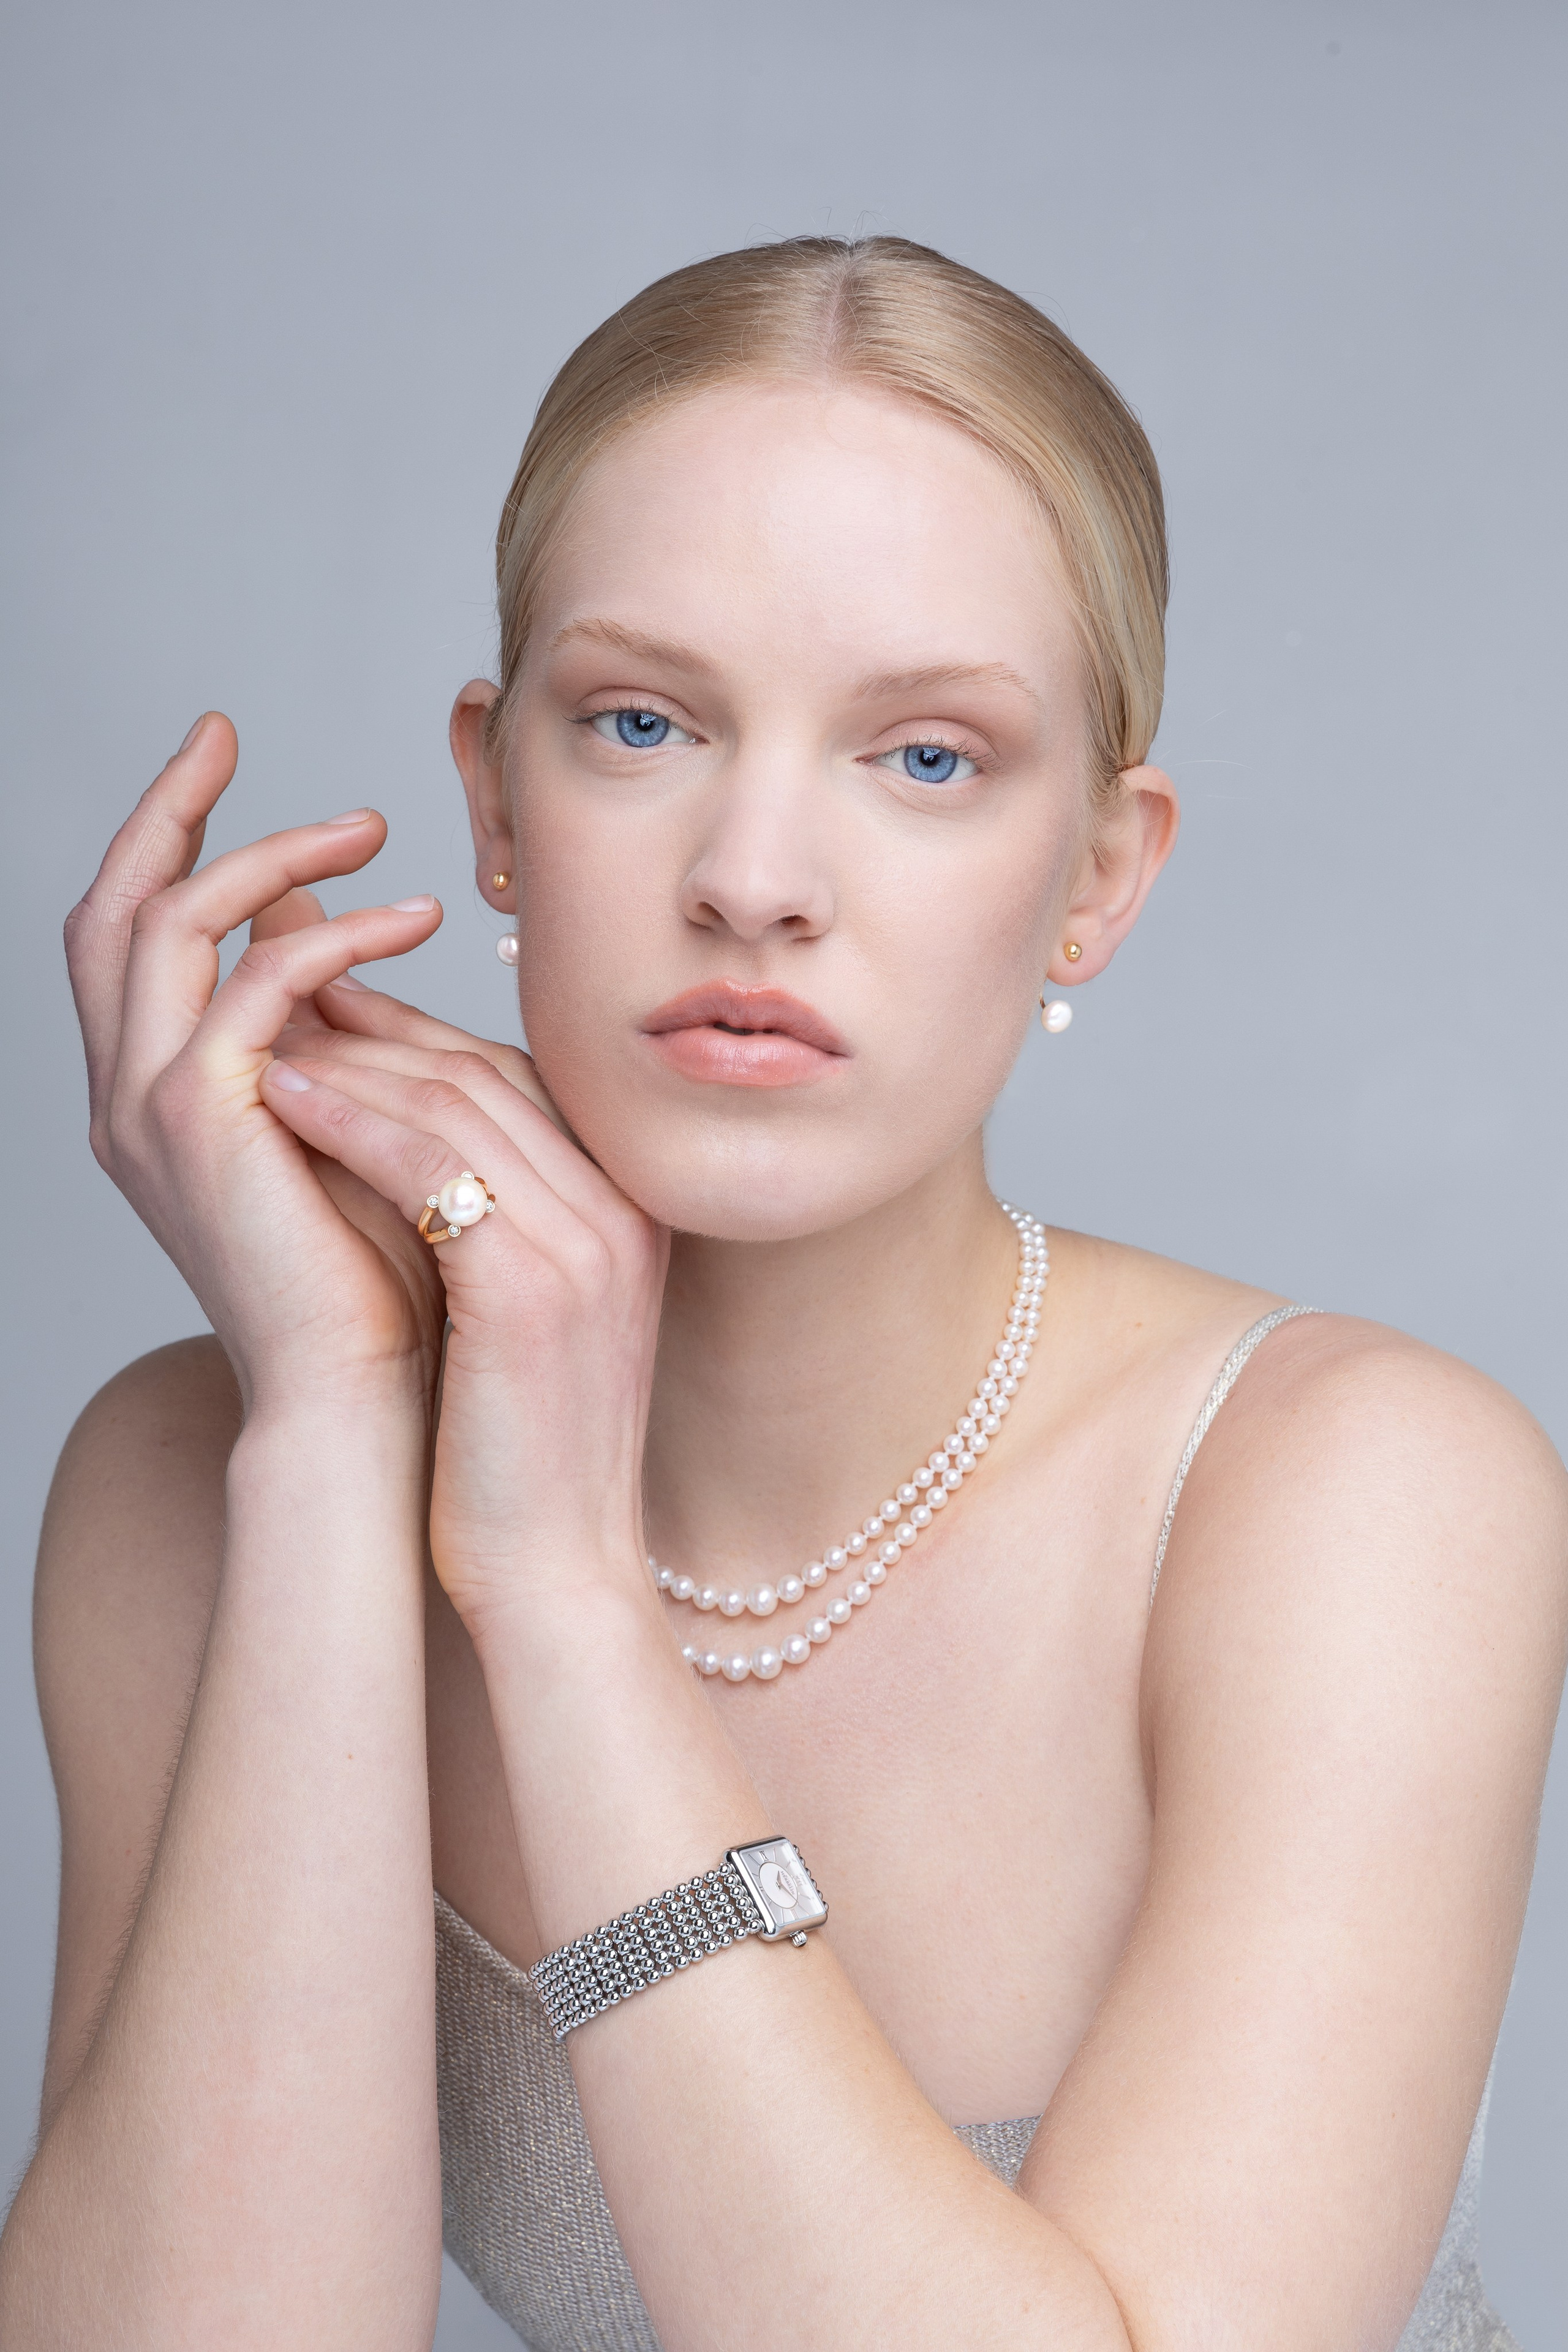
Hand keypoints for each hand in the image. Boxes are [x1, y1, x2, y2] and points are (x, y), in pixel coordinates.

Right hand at [66, 714, 450, 1408]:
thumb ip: (328, 1037)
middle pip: (110, 906)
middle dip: (163, 809)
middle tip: (222, 732)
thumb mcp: (346, 1122)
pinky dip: (327, 937)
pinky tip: (408, 925)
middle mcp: (127, 1094)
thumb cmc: (377, 1276)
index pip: (126, 938)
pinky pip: (251, 983)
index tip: (216, 764)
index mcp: (153, 1096)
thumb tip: (343, 941)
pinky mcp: (203, 1120)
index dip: (157, 842)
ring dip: (266, 857)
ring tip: (369, 829)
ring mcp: (152, 1106)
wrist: (362, 1390)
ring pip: (170, 922)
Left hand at [262, 1004, 667, 1636]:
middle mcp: (624, 1211)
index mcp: (632, 1210)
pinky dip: (348, 1119)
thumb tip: (405, 1138)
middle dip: (376, 1027)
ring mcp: (587, 1243)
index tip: (331, 1012)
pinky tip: (283, 1100)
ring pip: (452, 1101)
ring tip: (263, 1042)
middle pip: (484, 1072)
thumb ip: (495, 1222)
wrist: (558, 1572)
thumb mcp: (525, 1318)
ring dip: (348, 1061)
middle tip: (282, 1004)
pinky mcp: (531, 1285)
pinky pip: (428, 1162)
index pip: (517, 1078)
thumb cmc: (519, 1458)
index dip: (417, 1032)